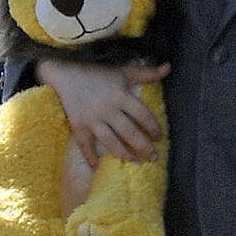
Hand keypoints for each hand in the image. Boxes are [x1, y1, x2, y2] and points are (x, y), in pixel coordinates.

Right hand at [39, 59, 169, 165]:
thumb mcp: (124, 71)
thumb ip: (147, 73)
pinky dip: (91, 158)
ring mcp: (92, 120)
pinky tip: (99, 168)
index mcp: (121, 96)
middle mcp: (108, 109)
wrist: (66, 73)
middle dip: (143, 147)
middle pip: (129, 132)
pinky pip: (86, 146)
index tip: (159, 137)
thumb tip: (168, 67)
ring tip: (135, 162)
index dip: (153, 127)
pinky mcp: (78, 126)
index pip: (142, 115)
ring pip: (111, 142)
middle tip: (153, 157)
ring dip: (124, 154)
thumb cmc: (98, 73)